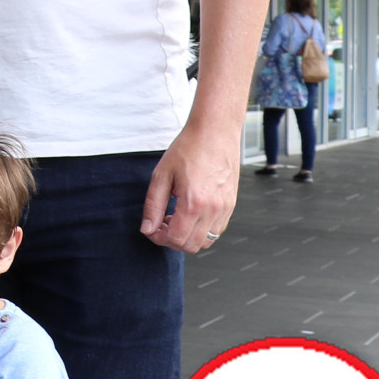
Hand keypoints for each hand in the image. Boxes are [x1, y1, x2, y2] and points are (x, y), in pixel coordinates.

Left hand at [142, 118, 237, 252]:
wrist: (214, 133)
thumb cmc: (189, 148)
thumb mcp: (161, 175)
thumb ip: (152, 206)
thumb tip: (147, 229)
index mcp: (194, 202)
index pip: (176, 239)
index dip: (159, 238)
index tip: (152, 228)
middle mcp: (213, 209)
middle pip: (192, 245)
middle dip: (172, 240)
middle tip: (161, 224)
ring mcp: (225, 208)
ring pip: (207, 241)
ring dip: (188, 236)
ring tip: (175, 218)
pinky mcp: (231, 204)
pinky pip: (217, 229)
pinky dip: (202, 230)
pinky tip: (190, 214)